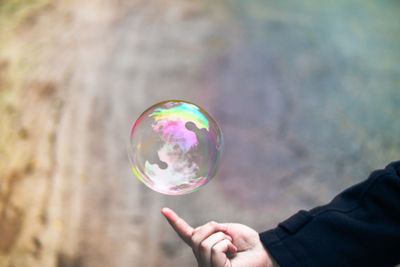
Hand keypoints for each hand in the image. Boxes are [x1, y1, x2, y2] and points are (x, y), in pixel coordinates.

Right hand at [162, 207, 278, 266]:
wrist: (263, 250)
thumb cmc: (247, 242)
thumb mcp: (225, 229)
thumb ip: (210, 231)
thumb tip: (198, 234)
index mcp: (204, 245)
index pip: (186, 233)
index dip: (174, 221)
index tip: (163, 209)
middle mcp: (202, 257)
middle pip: (196, 236)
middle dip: (213, 228)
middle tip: (228, 235)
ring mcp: (208, 265)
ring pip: (204, 243)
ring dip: (222, 237)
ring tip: (232, 245)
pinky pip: (214, 249)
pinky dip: (226, 244)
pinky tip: (233, 251)